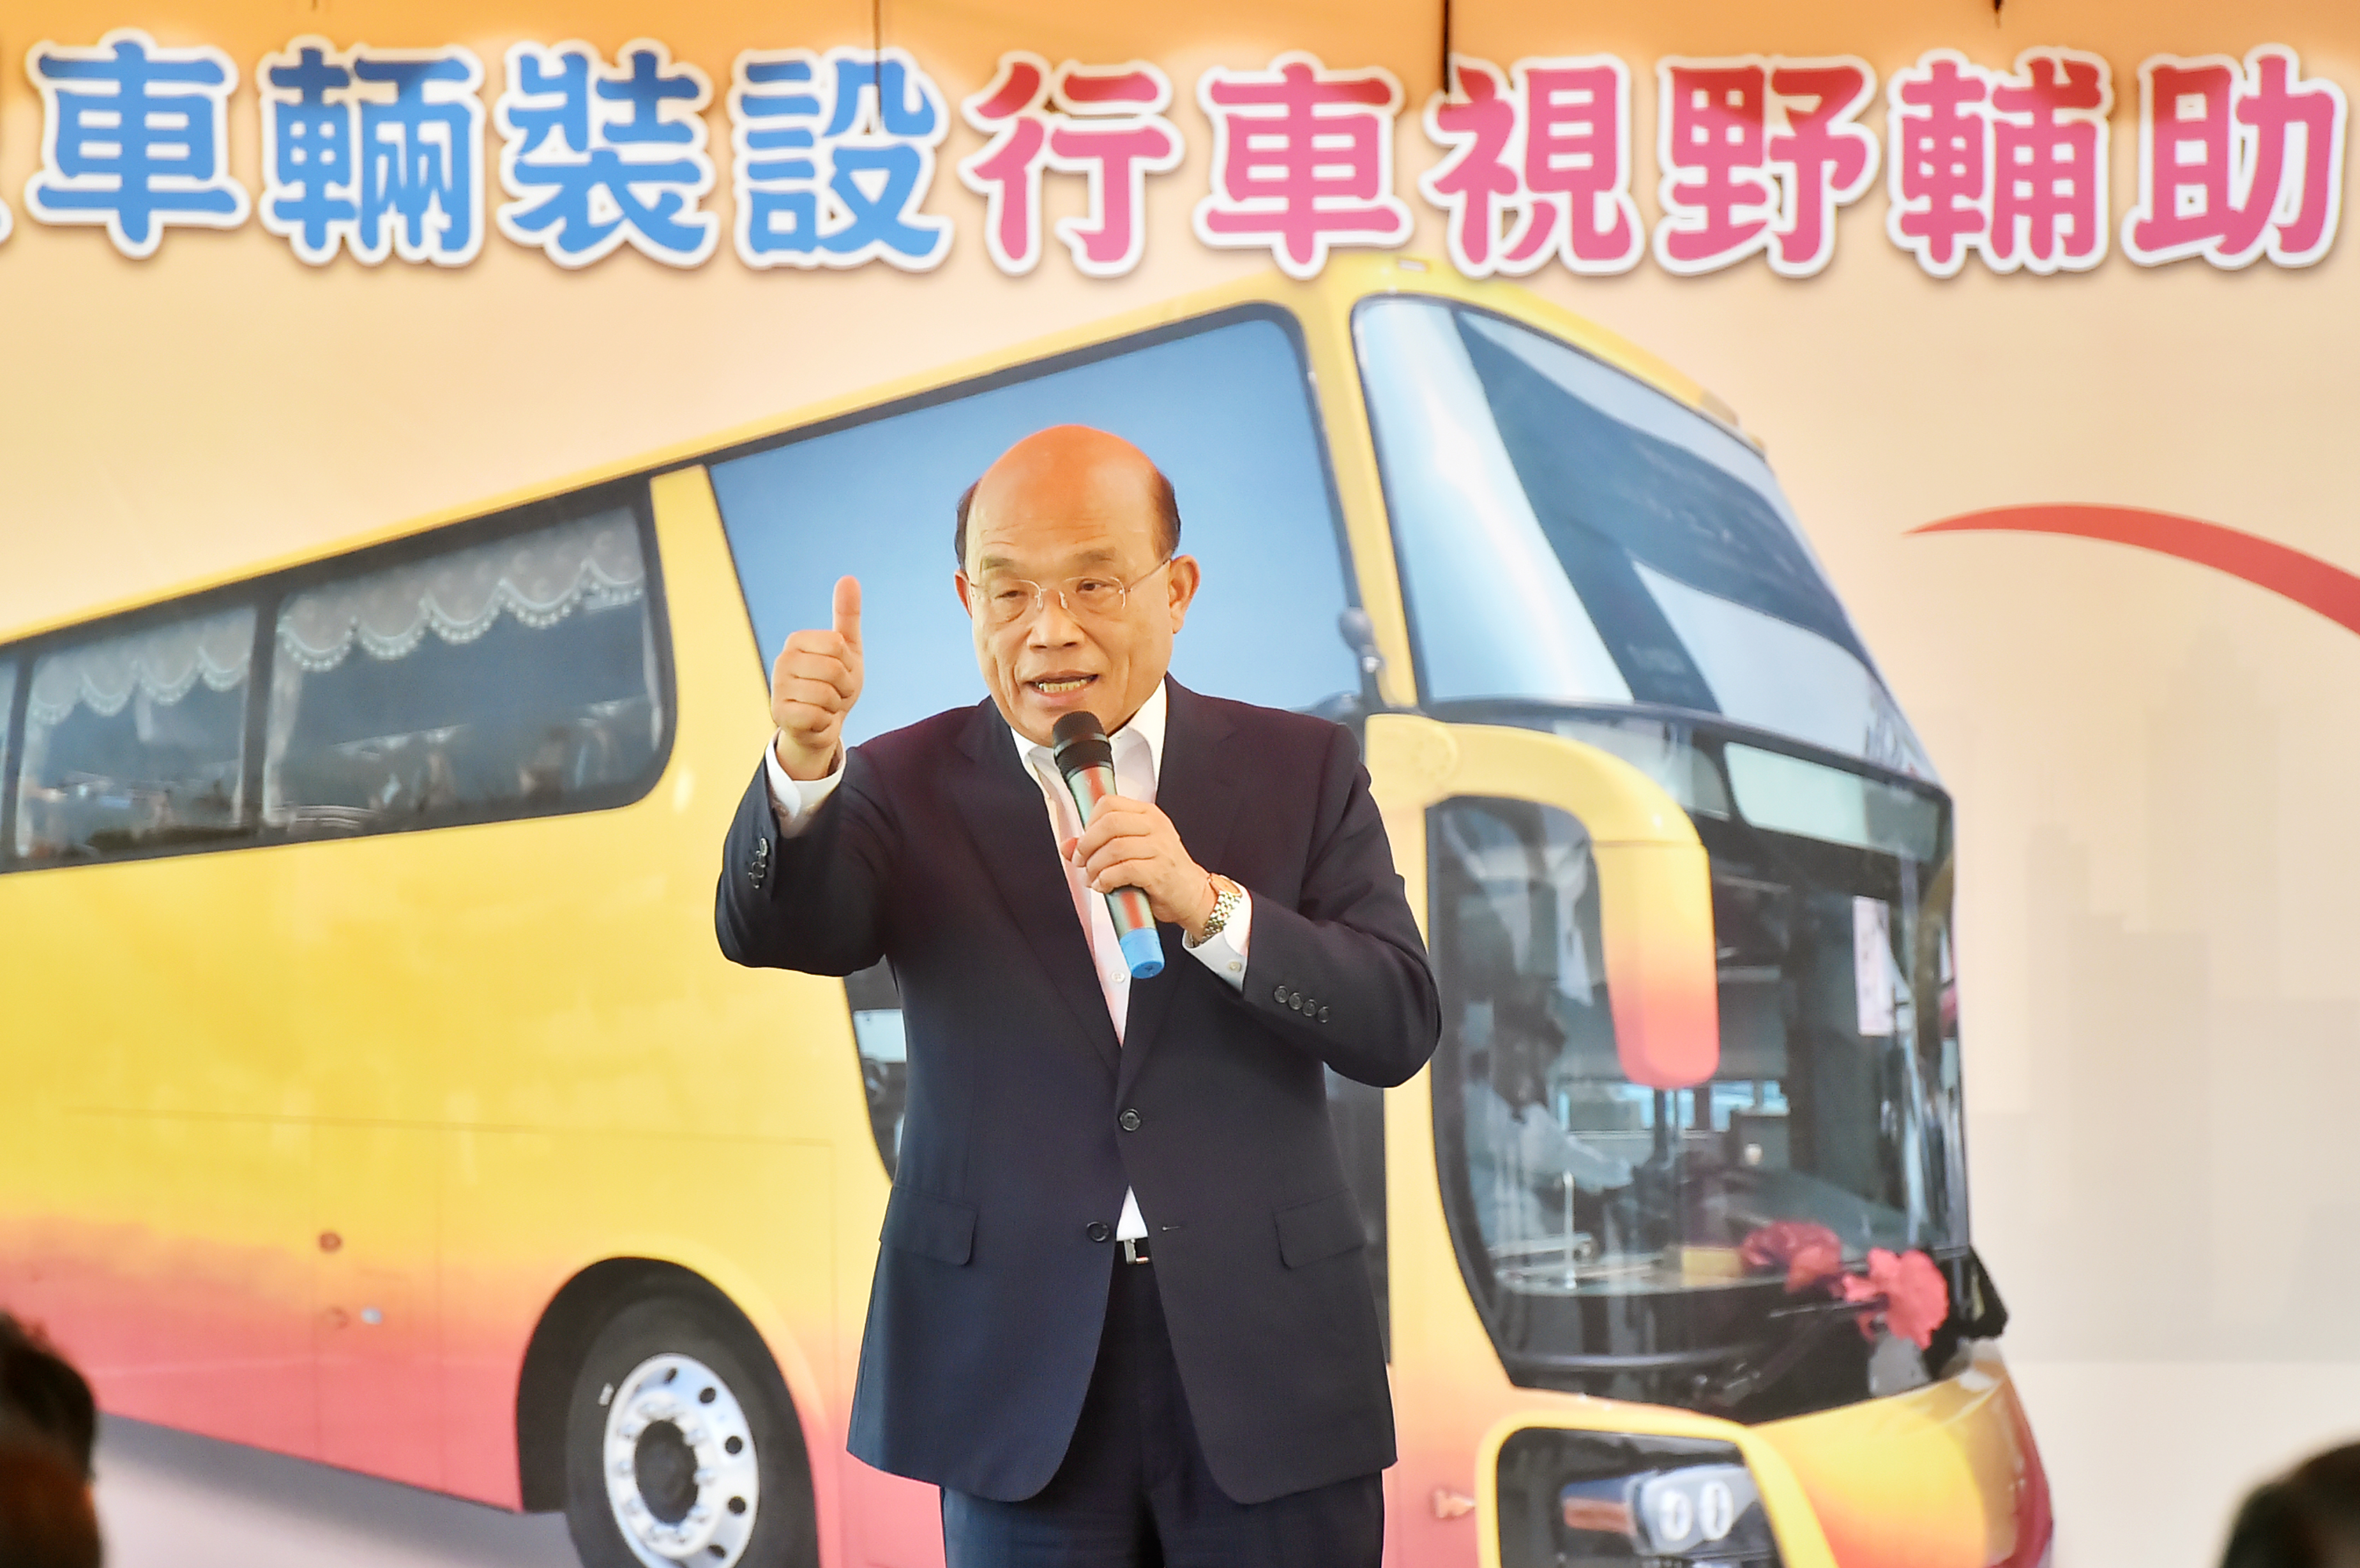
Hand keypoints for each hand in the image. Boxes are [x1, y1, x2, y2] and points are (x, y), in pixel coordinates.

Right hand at [771, 576, 862, 780]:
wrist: (823, 725)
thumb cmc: (835, 684)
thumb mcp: (847, 648)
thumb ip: (847, 614)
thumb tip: (849, 578)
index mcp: (797, 641)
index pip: (837, 645)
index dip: (848, 663)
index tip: (841, 672)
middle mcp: (782, 661)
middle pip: (834, 669)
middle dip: (844, 686)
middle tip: (835, 693)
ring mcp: (777, 688)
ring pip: (826, 695)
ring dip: (835, 706)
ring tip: (826, 706)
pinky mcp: (778, 714)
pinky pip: (818, 716)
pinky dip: (825, 722)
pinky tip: (816, 721)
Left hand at [1063, 796, 1218, 938]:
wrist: (1193, 895)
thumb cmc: (1163, 870)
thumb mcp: (1133, 850)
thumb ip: (1099, 845)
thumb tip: (1067, 845)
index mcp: (1148, 814)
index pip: (1109, 803)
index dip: (1089, 822)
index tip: (1084, 840)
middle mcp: (1155, 827)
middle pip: (1109, 823)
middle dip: (1087, 845)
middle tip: (1081, 861)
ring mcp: (1160, 848)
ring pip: (1114, 848)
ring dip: (1095, 866)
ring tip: (1093, 877)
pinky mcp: (1159, 872)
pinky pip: (1124, 870)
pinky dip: (1107, 880)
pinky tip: (1105, 886)